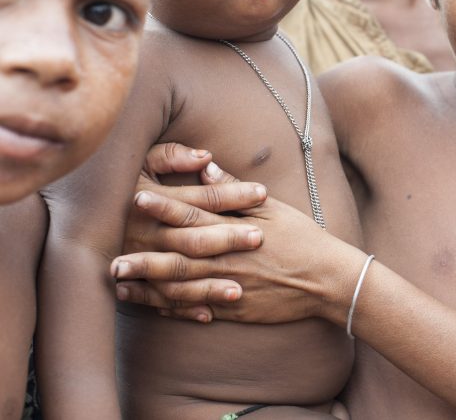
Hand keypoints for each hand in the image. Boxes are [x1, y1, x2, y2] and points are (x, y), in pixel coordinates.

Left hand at [114, 161, 363, 324]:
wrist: (327, 279)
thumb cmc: (302, 238)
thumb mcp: (273, 208)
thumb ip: (234, 189)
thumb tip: (205, 165)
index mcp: (234, 230)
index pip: (193, 214)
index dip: (164, 206)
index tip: (137, 198)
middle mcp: (227, 258)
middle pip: (178, 254)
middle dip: (143, 254)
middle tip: (111, 255)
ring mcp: (229, 285)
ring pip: (180, 285)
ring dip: (147, 284)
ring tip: (118, 281)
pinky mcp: (234, 307)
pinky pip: (196, 307)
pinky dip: (170, 306)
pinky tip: (149, 303)